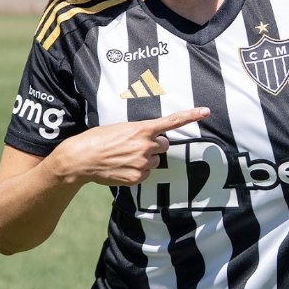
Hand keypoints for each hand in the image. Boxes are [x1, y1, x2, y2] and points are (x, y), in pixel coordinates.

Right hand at [45, 107, 210, 186]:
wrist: (81, 159)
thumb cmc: (96, 139)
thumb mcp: (118, 128)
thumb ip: (138, 133)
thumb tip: (150, 141)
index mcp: (141, 129)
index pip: (171, 121)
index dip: (191, 115)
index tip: (206, 111)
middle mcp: (146, 146)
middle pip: (163, 144)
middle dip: (153, 145)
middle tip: (134, 145)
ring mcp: (143, 163)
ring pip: (155, 160)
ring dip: (145, 158)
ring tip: (124, 157)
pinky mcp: (138, 177)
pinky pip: (147, 173)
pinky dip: (138, 171)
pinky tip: (122, 167)